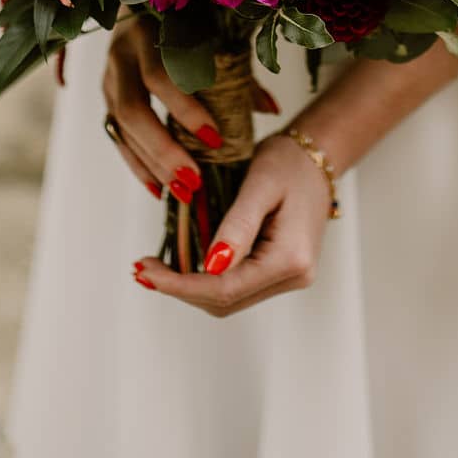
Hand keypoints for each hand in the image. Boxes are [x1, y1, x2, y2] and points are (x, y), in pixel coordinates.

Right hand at [102, 14, 280, 203]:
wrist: (140, 4)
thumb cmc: (188, 24)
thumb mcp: (215, 39)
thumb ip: (237, 74)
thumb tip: (271, 109)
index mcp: (149, 32)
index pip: (161, 77)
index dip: (185, 110)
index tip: (215, 140)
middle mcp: (122, 54)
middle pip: (134, 110)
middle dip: (164, 149)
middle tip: (194, 180)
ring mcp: (109, 77)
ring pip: (121, 128)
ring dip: (153, 164)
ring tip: (183, 192)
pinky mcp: (105, 97)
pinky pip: (116, 137)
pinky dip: (137, 165)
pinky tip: (159, 189)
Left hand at [131, 131, 331, 316]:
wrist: (316, 156)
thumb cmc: (289, 162)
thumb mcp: (260, 184)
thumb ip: (237, 226)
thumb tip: (210, 267)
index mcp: (291, 258)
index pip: (226, 288)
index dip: (181, 285)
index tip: (146, 271)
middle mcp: (294, 276)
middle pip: (225, 301)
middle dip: (180, 288)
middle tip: (142, 269)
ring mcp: (289, 278)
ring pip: (229, 299)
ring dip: (190, 287)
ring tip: (155, 268)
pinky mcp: (280, 272)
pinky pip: (237, 287)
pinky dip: (206, 280)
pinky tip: (183, 265)